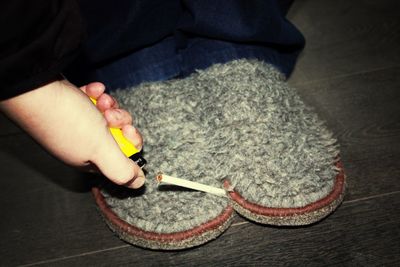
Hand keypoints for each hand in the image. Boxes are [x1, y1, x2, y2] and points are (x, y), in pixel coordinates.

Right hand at [0, 79, 144, 188]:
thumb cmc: (65, 119)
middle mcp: (84, 144)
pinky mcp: (73, 106)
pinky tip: (90, 91)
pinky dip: (95, 94)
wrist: (36, 88)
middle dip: (118, 120)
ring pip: (108, 115)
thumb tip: (137, 182)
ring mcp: (78, 125)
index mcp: (90, 161)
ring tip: (98, 101)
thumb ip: (120, 168)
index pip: (122, 158)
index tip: (127, 131)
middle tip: (109, 116)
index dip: (130, 143)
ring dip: (108, 106)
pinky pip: (94, 100)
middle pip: (118, 134)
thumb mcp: (100, 149)